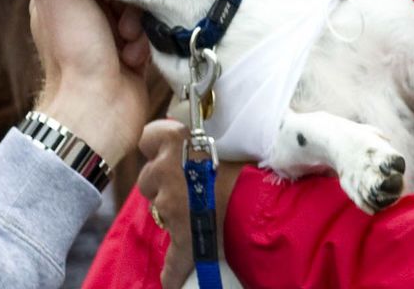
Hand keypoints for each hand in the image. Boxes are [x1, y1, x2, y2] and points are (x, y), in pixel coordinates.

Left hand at [30, 0, 149, 166]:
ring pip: (135, 9)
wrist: (96, 106)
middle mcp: (82, 13)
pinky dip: (142, 44)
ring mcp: (106, 35)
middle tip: (118, 19)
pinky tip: (131, 59)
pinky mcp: (129, 54)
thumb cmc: (73, 49)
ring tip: (125, 41)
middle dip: (124, 0)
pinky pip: (146, 35)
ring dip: (134, 24)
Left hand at [138, 119, 244, 286]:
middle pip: (148, 177)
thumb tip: (202, 144)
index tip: (168, 154)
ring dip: (170, 212)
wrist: (265, 200)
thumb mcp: (224, 144)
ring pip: (156, 210)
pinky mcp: (181, 239)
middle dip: (163, 183)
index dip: (158, 149)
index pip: (148, 138)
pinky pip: (171, 262)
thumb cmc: (251, 166)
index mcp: (175, 141)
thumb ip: (204, 146)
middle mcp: (165, 170)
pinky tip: (172, 281)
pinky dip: (172, 272)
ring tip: (193, 216)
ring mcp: (169, 205)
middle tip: (187, 188)